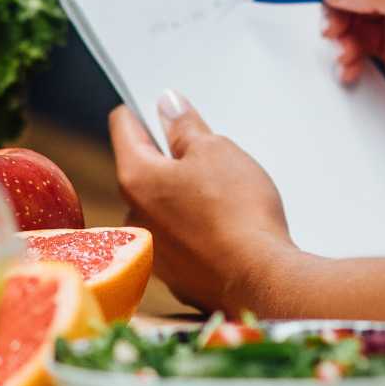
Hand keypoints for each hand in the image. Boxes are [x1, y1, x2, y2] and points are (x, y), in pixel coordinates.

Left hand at [108, 91, 294, 313]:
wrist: (261, 280)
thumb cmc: (238, 212)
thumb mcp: (216, 151)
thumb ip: (186, 127)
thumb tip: (168, 106)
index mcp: (136, 178)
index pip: (123, 128)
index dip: (141, 109)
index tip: (158, 105)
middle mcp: (133, 216)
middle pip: (144, 170)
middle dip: (170, 157)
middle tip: (207, 150)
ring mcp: (152, 250)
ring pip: (162, 206)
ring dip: (182, 194)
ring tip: (224, 193)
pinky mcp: (175, 274)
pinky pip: (179, 237)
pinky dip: (195, 226)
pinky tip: (225, 226)